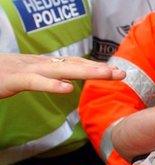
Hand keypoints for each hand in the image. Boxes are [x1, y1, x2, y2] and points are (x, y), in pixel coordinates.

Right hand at [0, 54, 124, 97]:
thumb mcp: (24, 76)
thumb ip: (43, 78)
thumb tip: (63, 82)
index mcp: (41, 65)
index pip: (73, 64)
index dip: (94, 67)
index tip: (116, 73)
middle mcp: (37, 64)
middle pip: (72, 65)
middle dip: (98, 69)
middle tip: (122, 74)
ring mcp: (25, 70)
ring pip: (59, 70)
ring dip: (85, 72)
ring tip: (106, 75)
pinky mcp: (12, 80)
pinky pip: (34, 82)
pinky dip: (51, 84)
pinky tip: (67, 88)